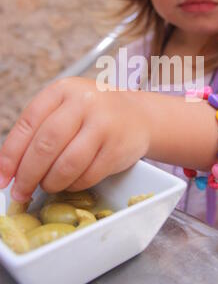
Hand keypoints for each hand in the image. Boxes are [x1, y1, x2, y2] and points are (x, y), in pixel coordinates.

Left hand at [0, 77, 150, 201]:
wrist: (138, 116)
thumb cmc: (95, 113)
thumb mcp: (66, 108)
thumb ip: (40, 129)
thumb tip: (10, 169)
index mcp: (62, 90)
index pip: (28, 124)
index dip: (11, 155)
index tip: (3, 178)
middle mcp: (83, 103)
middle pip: (45, 145)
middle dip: (28, 175)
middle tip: (20, 192)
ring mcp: (103, 125)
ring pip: (66, 165)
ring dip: (51, 183)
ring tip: (47, 186)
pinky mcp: (117, 148)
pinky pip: (87, 176)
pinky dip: (73, 185)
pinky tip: (70, 182)